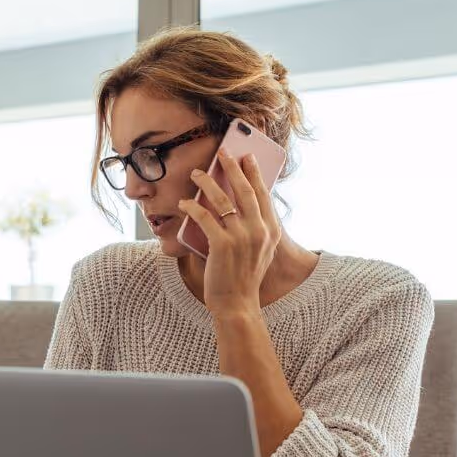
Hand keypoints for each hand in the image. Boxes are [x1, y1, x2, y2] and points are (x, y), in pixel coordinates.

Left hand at [179, 150, 281, 316]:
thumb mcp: (260, 251)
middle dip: (232, 168)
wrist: (237, 304)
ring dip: (207, 182)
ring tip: (196, 173)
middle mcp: (260, 231)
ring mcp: (241, 238)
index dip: (254, 173)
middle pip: (244, 190)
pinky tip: (184, 203)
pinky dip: (192, 207)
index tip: (246, 157)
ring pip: (222, 200)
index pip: (263, 194)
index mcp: (272, 231)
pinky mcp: (222, 245)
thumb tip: (241, 204)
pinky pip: (204, 217)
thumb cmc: (243, 277)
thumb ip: (257, 229)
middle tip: (222, 152)